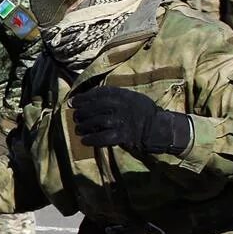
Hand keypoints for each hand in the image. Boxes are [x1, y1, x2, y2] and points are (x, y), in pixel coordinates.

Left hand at [68, 85, 189, 154]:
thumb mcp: (133, 98)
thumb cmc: (145, 112)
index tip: (73, 102)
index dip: (84, 97)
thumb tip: (94, 98)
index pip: (99, 93)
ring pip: (97, 122)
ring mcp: (122, 121)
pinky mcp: (123, 135)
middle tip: (75, 117)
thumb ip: (117, 97)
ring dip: (84, 126)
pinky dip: (92, 139)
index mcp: (124, 95)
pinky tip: (84, 140)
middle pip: (95, 107)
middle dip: (82, 112)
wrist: (159, 128)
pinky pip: (103, 137)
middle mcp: (121, 106)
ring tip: (78, 129)